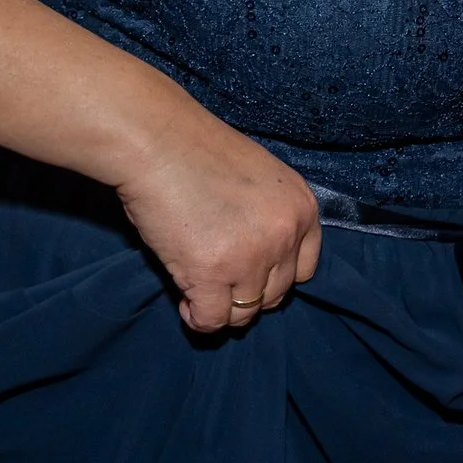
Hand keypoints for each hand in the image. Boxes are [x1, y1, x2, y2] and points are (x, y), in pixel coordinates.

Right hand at [115, 110, 322, 332]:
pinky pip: (212, 320)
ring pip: (244, 313)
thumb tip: (257, 261)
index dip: (273, 276)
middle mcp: (284, 235)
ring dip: (221, 307)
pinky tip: (184, 300)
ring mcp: (251, 258)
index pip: (303, 270)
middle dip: (246, 293)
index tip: (249, 273)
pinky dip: (197, 318)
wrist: (159, 142)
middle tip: (218, 280)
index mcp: (301, 208)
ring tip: (197, 288)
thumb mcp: (260, 179)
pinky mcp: (212, 274)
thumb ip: (269, 218)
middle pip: (275, 295)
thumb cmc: (200, 152)